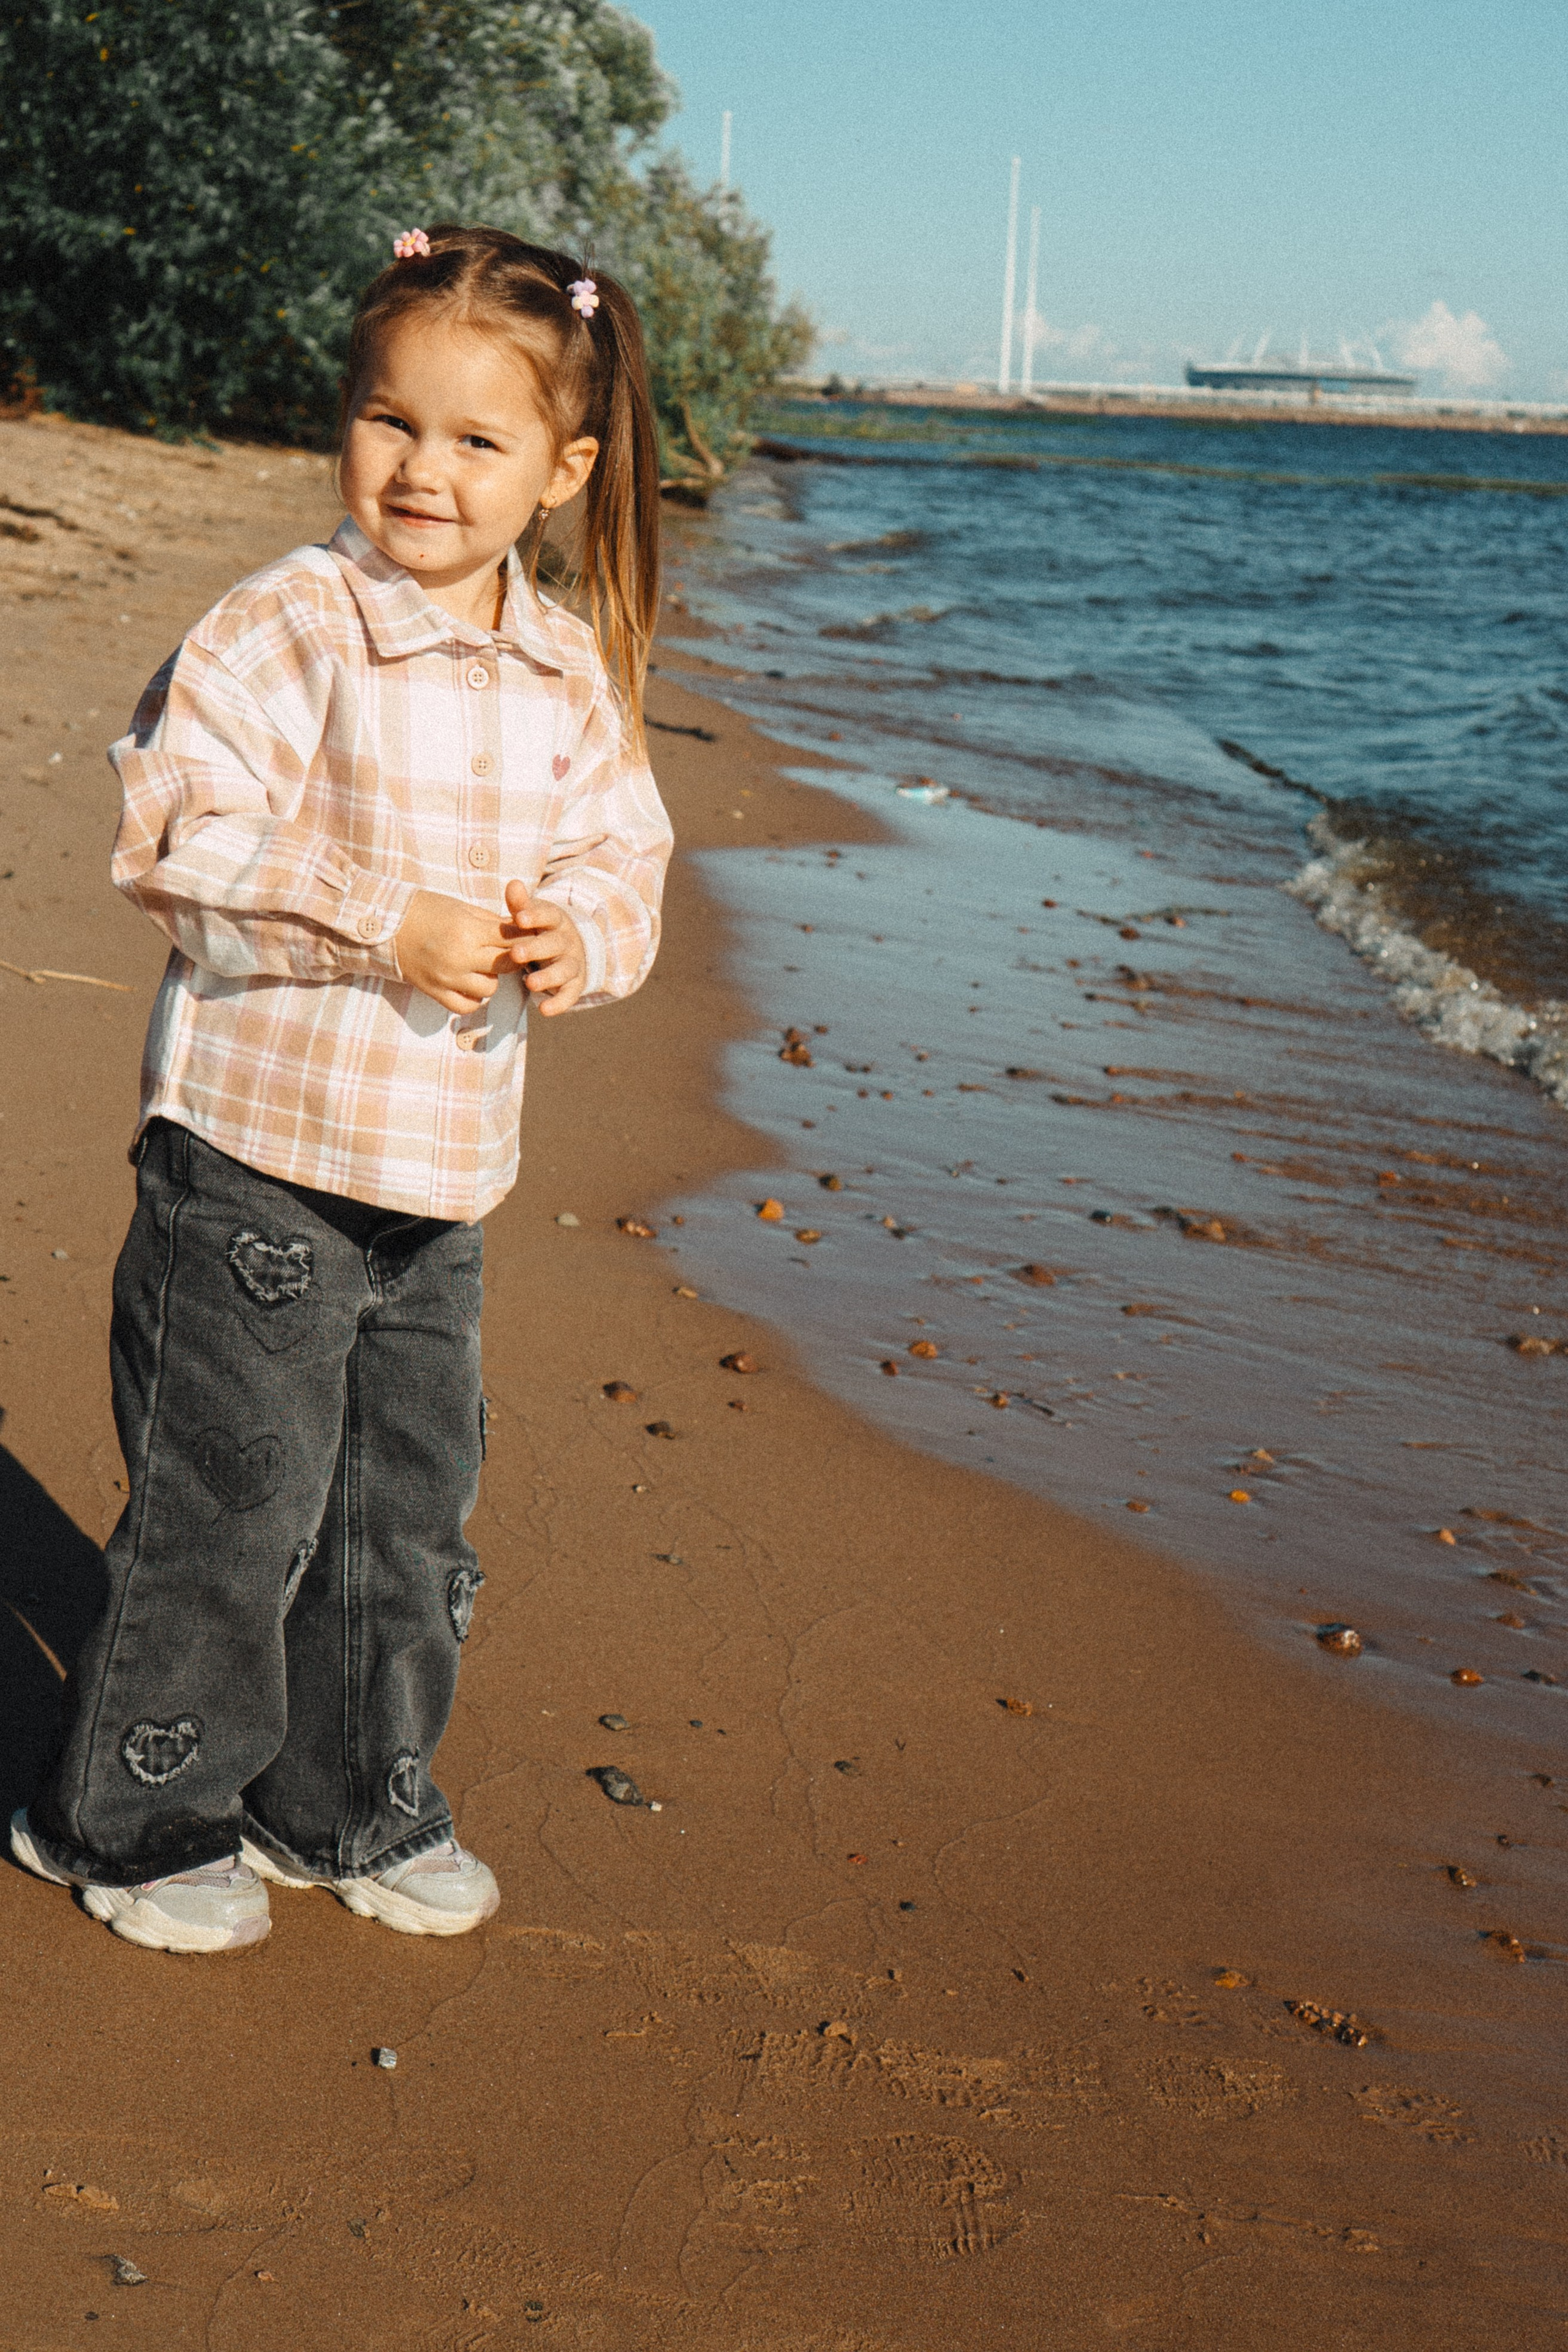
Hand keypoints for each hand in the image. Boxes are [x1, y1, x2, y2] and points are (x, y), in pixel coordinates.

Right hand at [395, 889, 511, 1013]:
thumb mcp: (461, 908)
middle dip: (511, 957)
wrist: (386, 925)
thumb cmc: (426, 910)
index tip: (525, 937)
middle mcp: (460, 957)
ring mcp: (447, 977)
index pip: (511, 939)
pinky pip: (467, 1005)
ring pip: (490, 988)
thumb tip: (519, 930)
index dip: (523, 937)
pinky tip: (470, 984)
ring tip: (482, 966)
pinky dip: (474, 997)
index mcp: (468, 930)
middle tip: (505, 951)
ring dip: (491, 978)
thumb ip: (490, 921)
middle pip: (506, 965)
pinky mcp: (435, 992)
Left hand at [503, 880, 587, 1016]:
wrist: (570, 950)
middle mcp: (567, 942)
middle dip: (536, 949)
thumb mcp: (533, 917)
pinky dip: (558, 1003)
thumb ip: (521, 904)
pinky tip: (544, 1010)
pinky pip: (569, 995)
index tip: (518, 918)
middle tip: (515, 953)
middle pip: (555, 944)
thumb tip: (513, 884)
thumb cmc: (541, 931)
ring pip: (564, 970)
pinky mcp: (575, 985)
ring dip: (548, 977)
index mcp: (556, 922)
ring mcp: (573, 964)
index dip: (535, 916)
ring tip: (529, 984)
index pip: (549, 915)